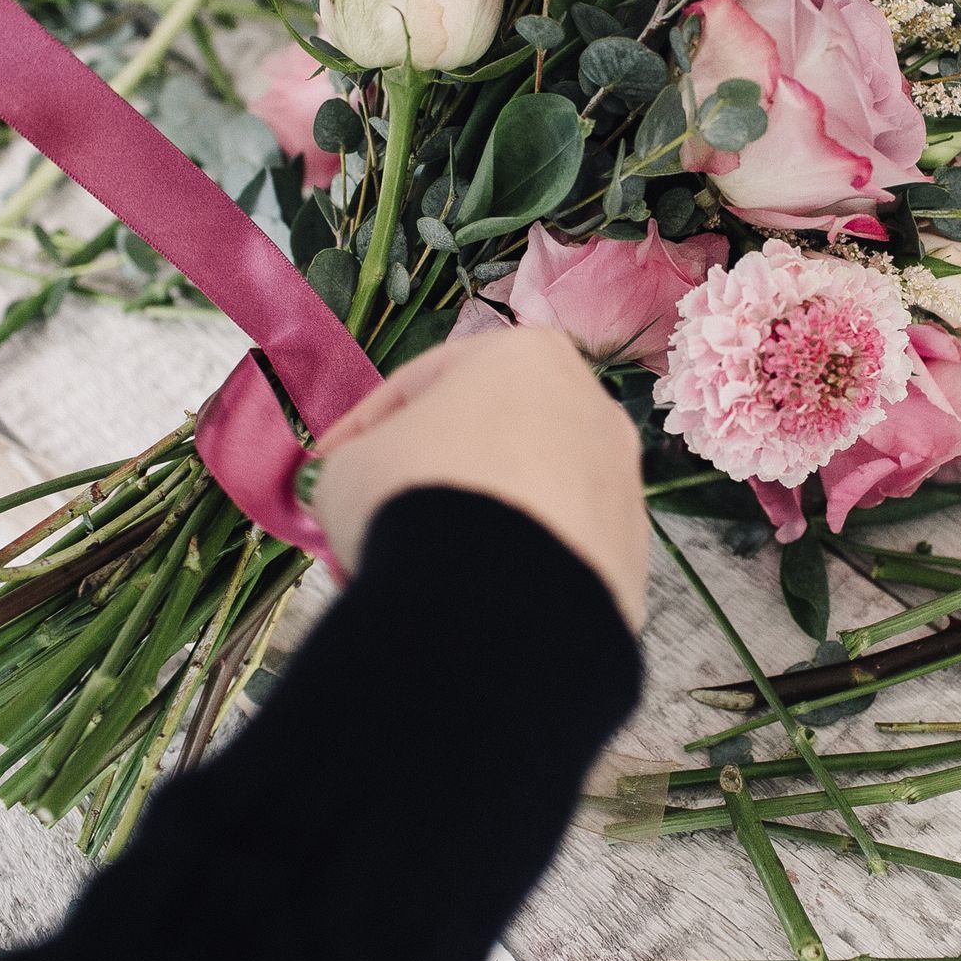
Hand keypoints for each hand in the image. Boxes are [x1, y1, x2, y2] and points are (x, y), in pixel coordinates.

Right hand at [310, 329, 648, 630]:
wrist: (498, 604)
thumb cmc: (414, 499)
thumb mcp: (346, 466)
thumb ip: (357, 461)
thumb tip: (364, 484)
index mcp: (525, 356)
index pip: (426, 383)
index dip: (365, 427)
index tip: (329, 465)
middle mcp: (591, 408)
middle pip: (489, 439)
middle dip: (433, 475)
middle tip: (378, 516)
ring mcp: (621, 485)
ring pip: (529, 499)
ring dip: (476, 524)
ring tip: (422, 566)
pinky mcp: (631, 558)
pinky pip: (555, 554)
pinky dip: (515, 569)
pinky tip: (469, 601)